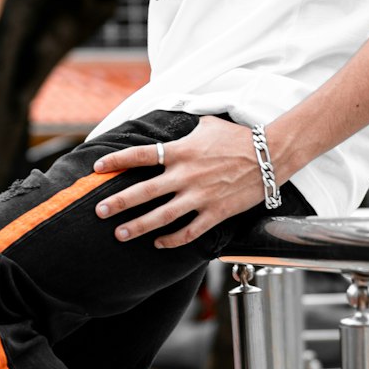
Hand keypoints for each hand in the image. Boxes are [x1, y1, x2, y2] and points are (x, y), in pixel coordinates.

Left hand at [93, 115, 263, 247]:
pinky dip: (171, 239)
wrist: (270, 156)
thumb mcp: (208, 125)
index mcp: (181, 151)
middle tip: (99, 211)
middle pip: (143, 191)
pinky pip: (188, 231)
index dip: (116, 161)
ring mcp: (200, 196)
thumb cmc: (239, 139)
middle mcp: (185, 175)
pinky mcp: (215, 212)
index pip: (140, 156)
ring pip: (161, 216)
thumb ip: (186, 131)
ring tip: (120, 234)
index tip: (98, 168)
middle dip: (117, 203)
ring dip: (137, 227)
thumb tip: (175, 130)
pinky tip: (158, 243)